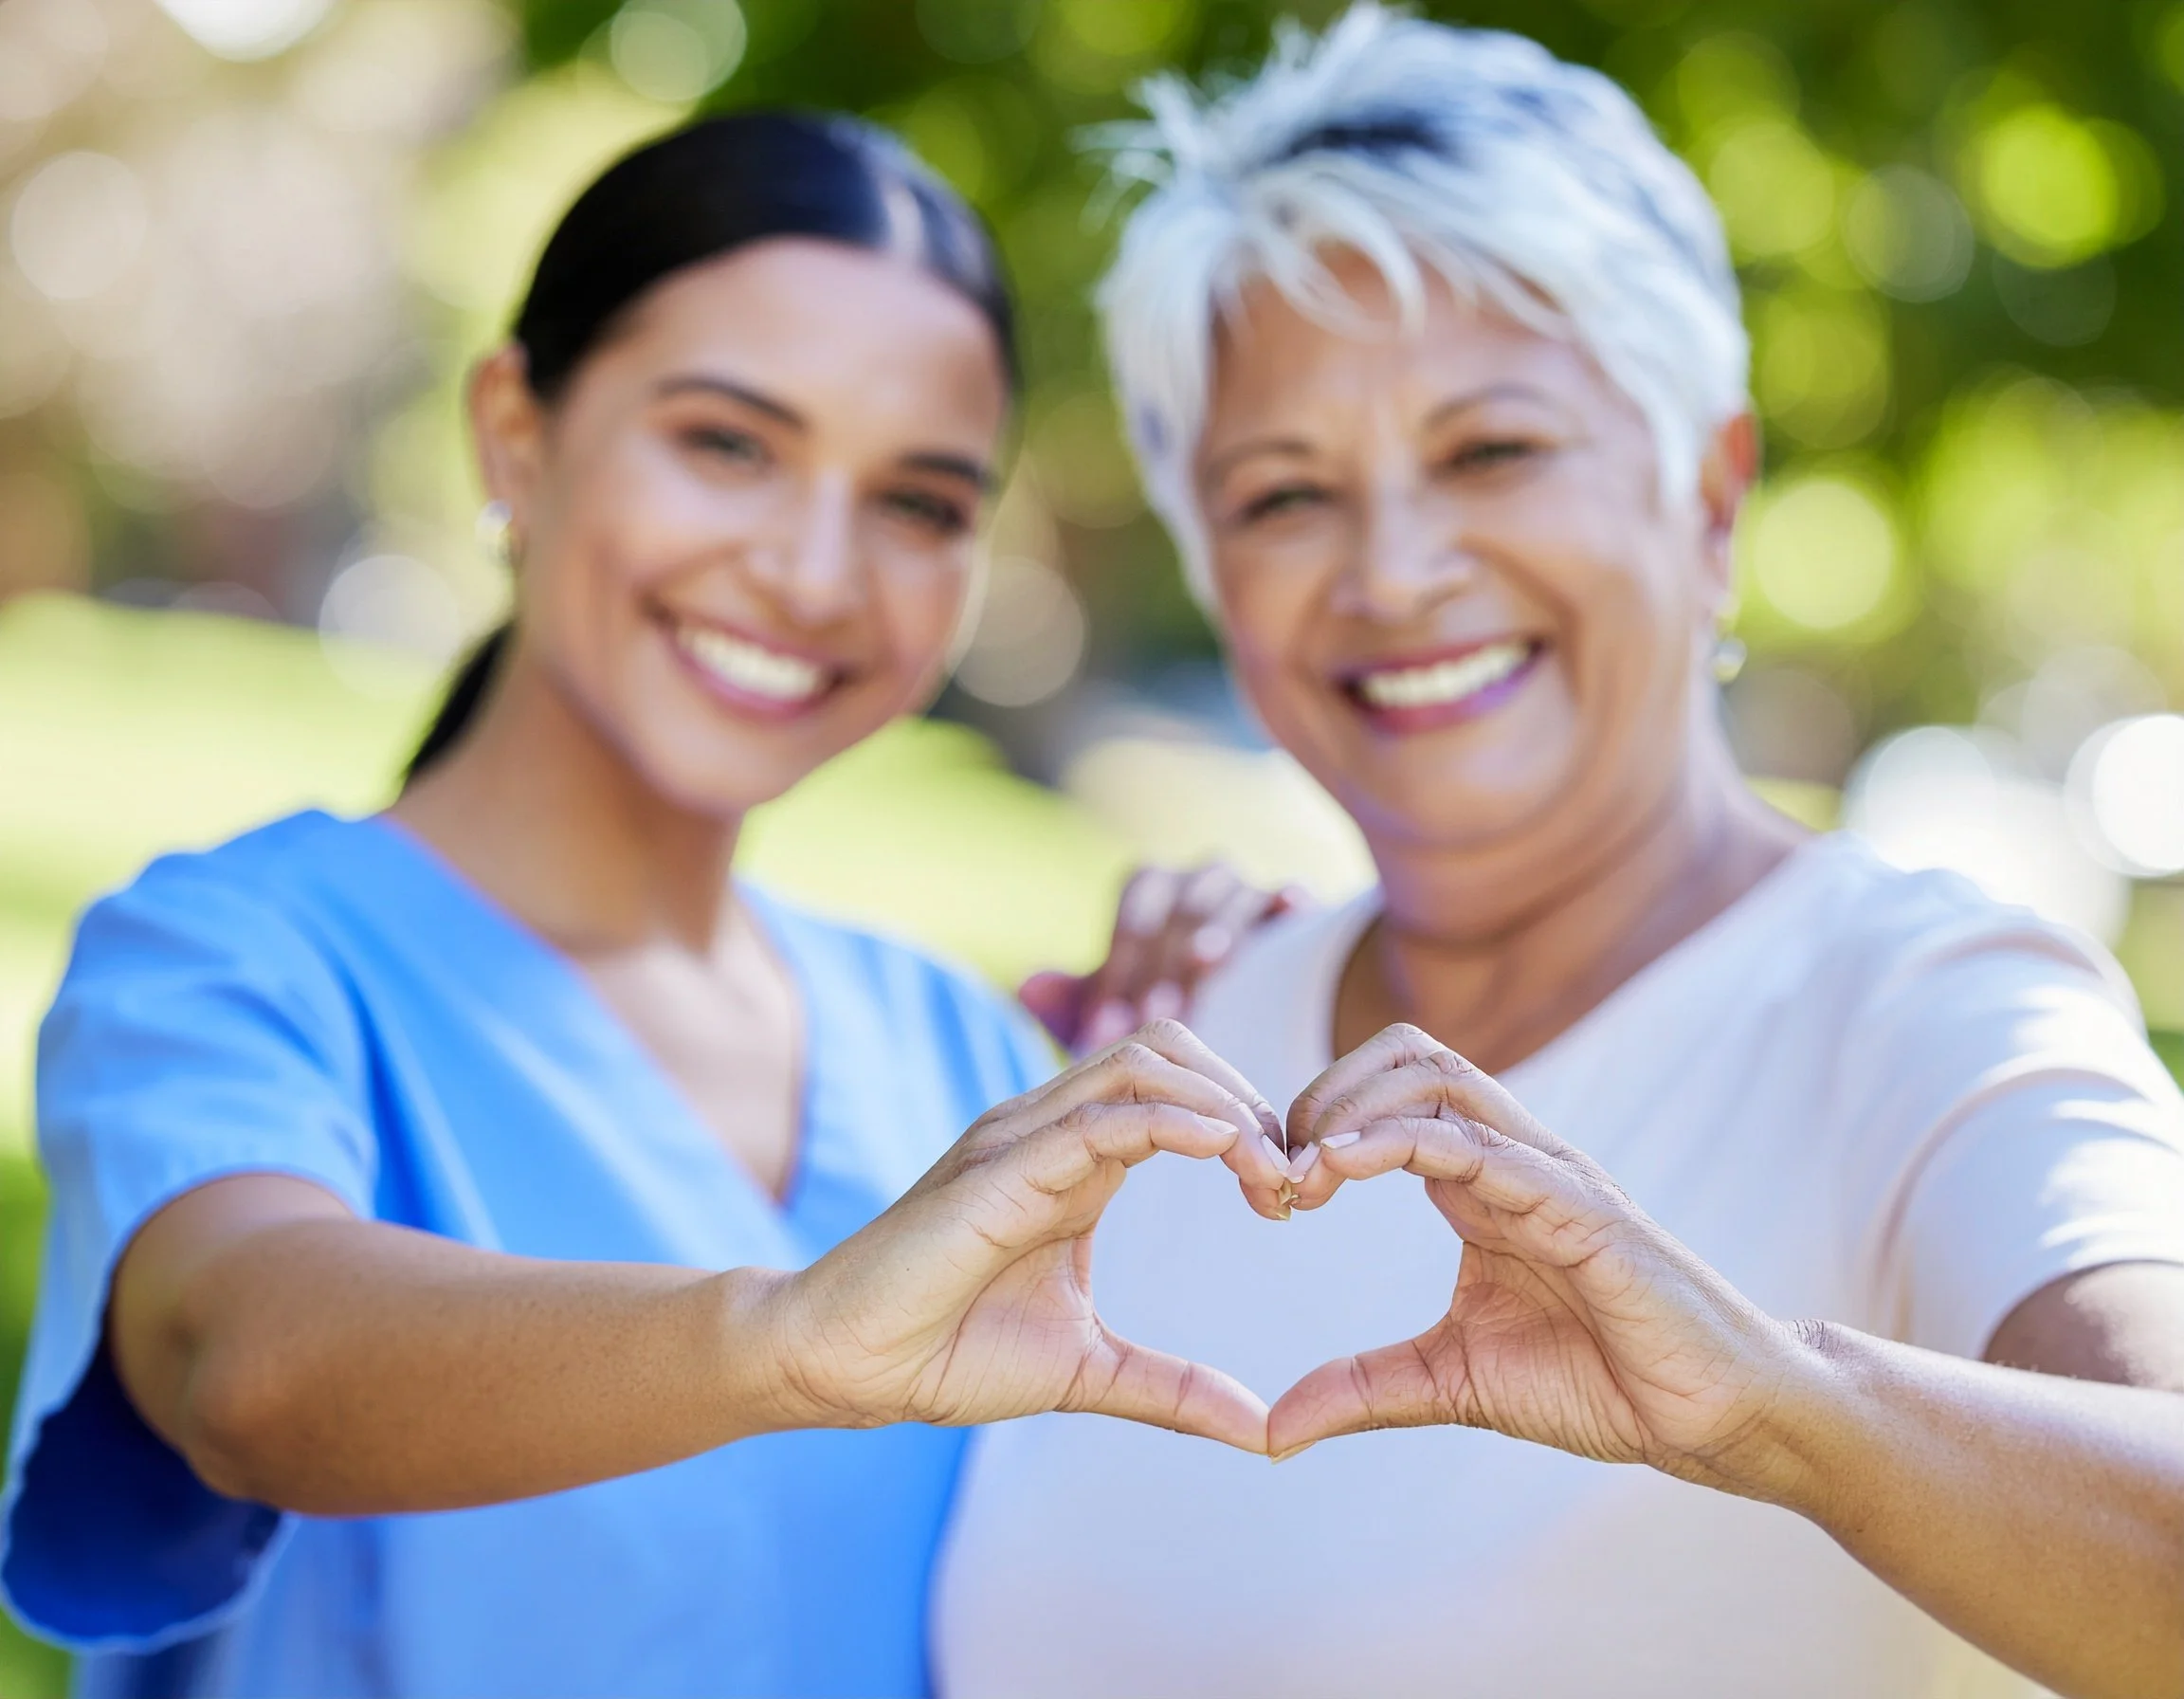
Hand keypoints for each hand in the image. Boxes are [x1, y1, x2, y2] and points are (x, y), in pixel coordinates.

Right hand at [758, 1020, 1294, 1451]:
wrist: (845, 1363)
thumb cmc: (947, 1352)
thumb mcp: (1089, 1370)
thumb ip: (1175, 1389)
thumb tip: (1264, 1430)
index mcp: (1075, 1159)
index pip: (1178, 1089)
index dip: (1248, 1124)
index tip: (1291, 1197)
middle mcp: (1049, 1129)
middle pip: (1169, 1050)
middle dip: (1247, 1097)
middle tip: (1293, 1177)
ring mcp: (1021, 1138)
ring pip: (1141, 1065)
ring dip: (1223, 1104)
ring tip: (1270, 1169)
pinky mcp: (999, 1168)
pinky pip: (1099, 1118)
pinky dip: (1173, 1122)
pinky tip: (1226, 1151)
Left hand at [1021, 863, 1308, 1054]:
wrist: (1245, 993)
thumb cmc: (1163, 998)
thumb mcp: (1117, 1002)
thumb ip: (1075, 1000)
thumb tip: (1027, 988)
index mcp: (1150, 891)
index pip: (1130, 918)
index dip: (1116, 971)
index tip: (1105, 1029)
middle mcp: (1197, 879)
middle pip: (1177, 908)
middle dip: (1162, 962)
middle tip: (1149, 1016)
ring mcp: (1247, 887)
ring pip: (1229, 896)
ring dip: (1214, 930)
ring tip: (1205, 963)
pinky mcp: (1291, 905)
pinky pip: (1288, 893)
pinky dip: (1286, 896)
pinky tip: (1291, 907)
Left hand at [1270, 1024, 1808, 1491]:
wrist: (1712, 1417)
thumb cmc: (1601, 1385)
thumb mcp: (1452, 1384)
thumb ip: (1364, 1390)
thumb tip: (1271, 1431)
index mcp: (1478, 1183)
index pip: (1385, 1094)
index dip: (1314, 1124)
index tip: (1269, 1193)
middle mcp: (1510, 1157)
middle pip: (1405, 1055)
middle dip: (1323, 1093)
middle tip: (1276, 1172)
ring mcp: (1548, 1172)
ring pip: (1437, 1075)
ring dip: (1351, 1107)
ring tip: (1303, 1170)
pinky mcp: (1581, 1206)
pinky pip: (1482, 1144)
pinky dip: (1400, 1143)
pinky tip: (1342, 1169)